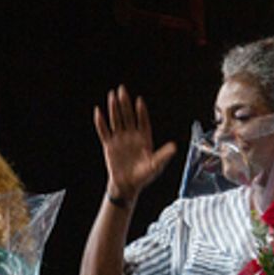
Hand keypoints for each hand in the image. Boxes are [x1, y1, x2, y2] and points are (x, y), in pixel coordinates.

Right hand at [93, 85, 177, 204]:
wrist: (128, 185)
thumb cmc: (144, 176)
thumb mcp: (155, 166)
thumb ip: (163, 155)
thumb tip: (174, 147)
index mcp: (144, 139)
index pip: (142, 121)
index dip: (141, 112)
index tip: (139, 101)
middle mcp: (132, 136)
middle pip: (127, 116)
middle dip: (125, 103)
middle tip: (122, 89)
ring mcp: (120, 139)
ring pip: (116, 120)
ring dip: (114, 108)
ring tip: (112, 95)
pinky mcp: (109, 145)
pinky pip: (104, 131)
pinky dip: (101, 122)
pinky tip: (98, 112)